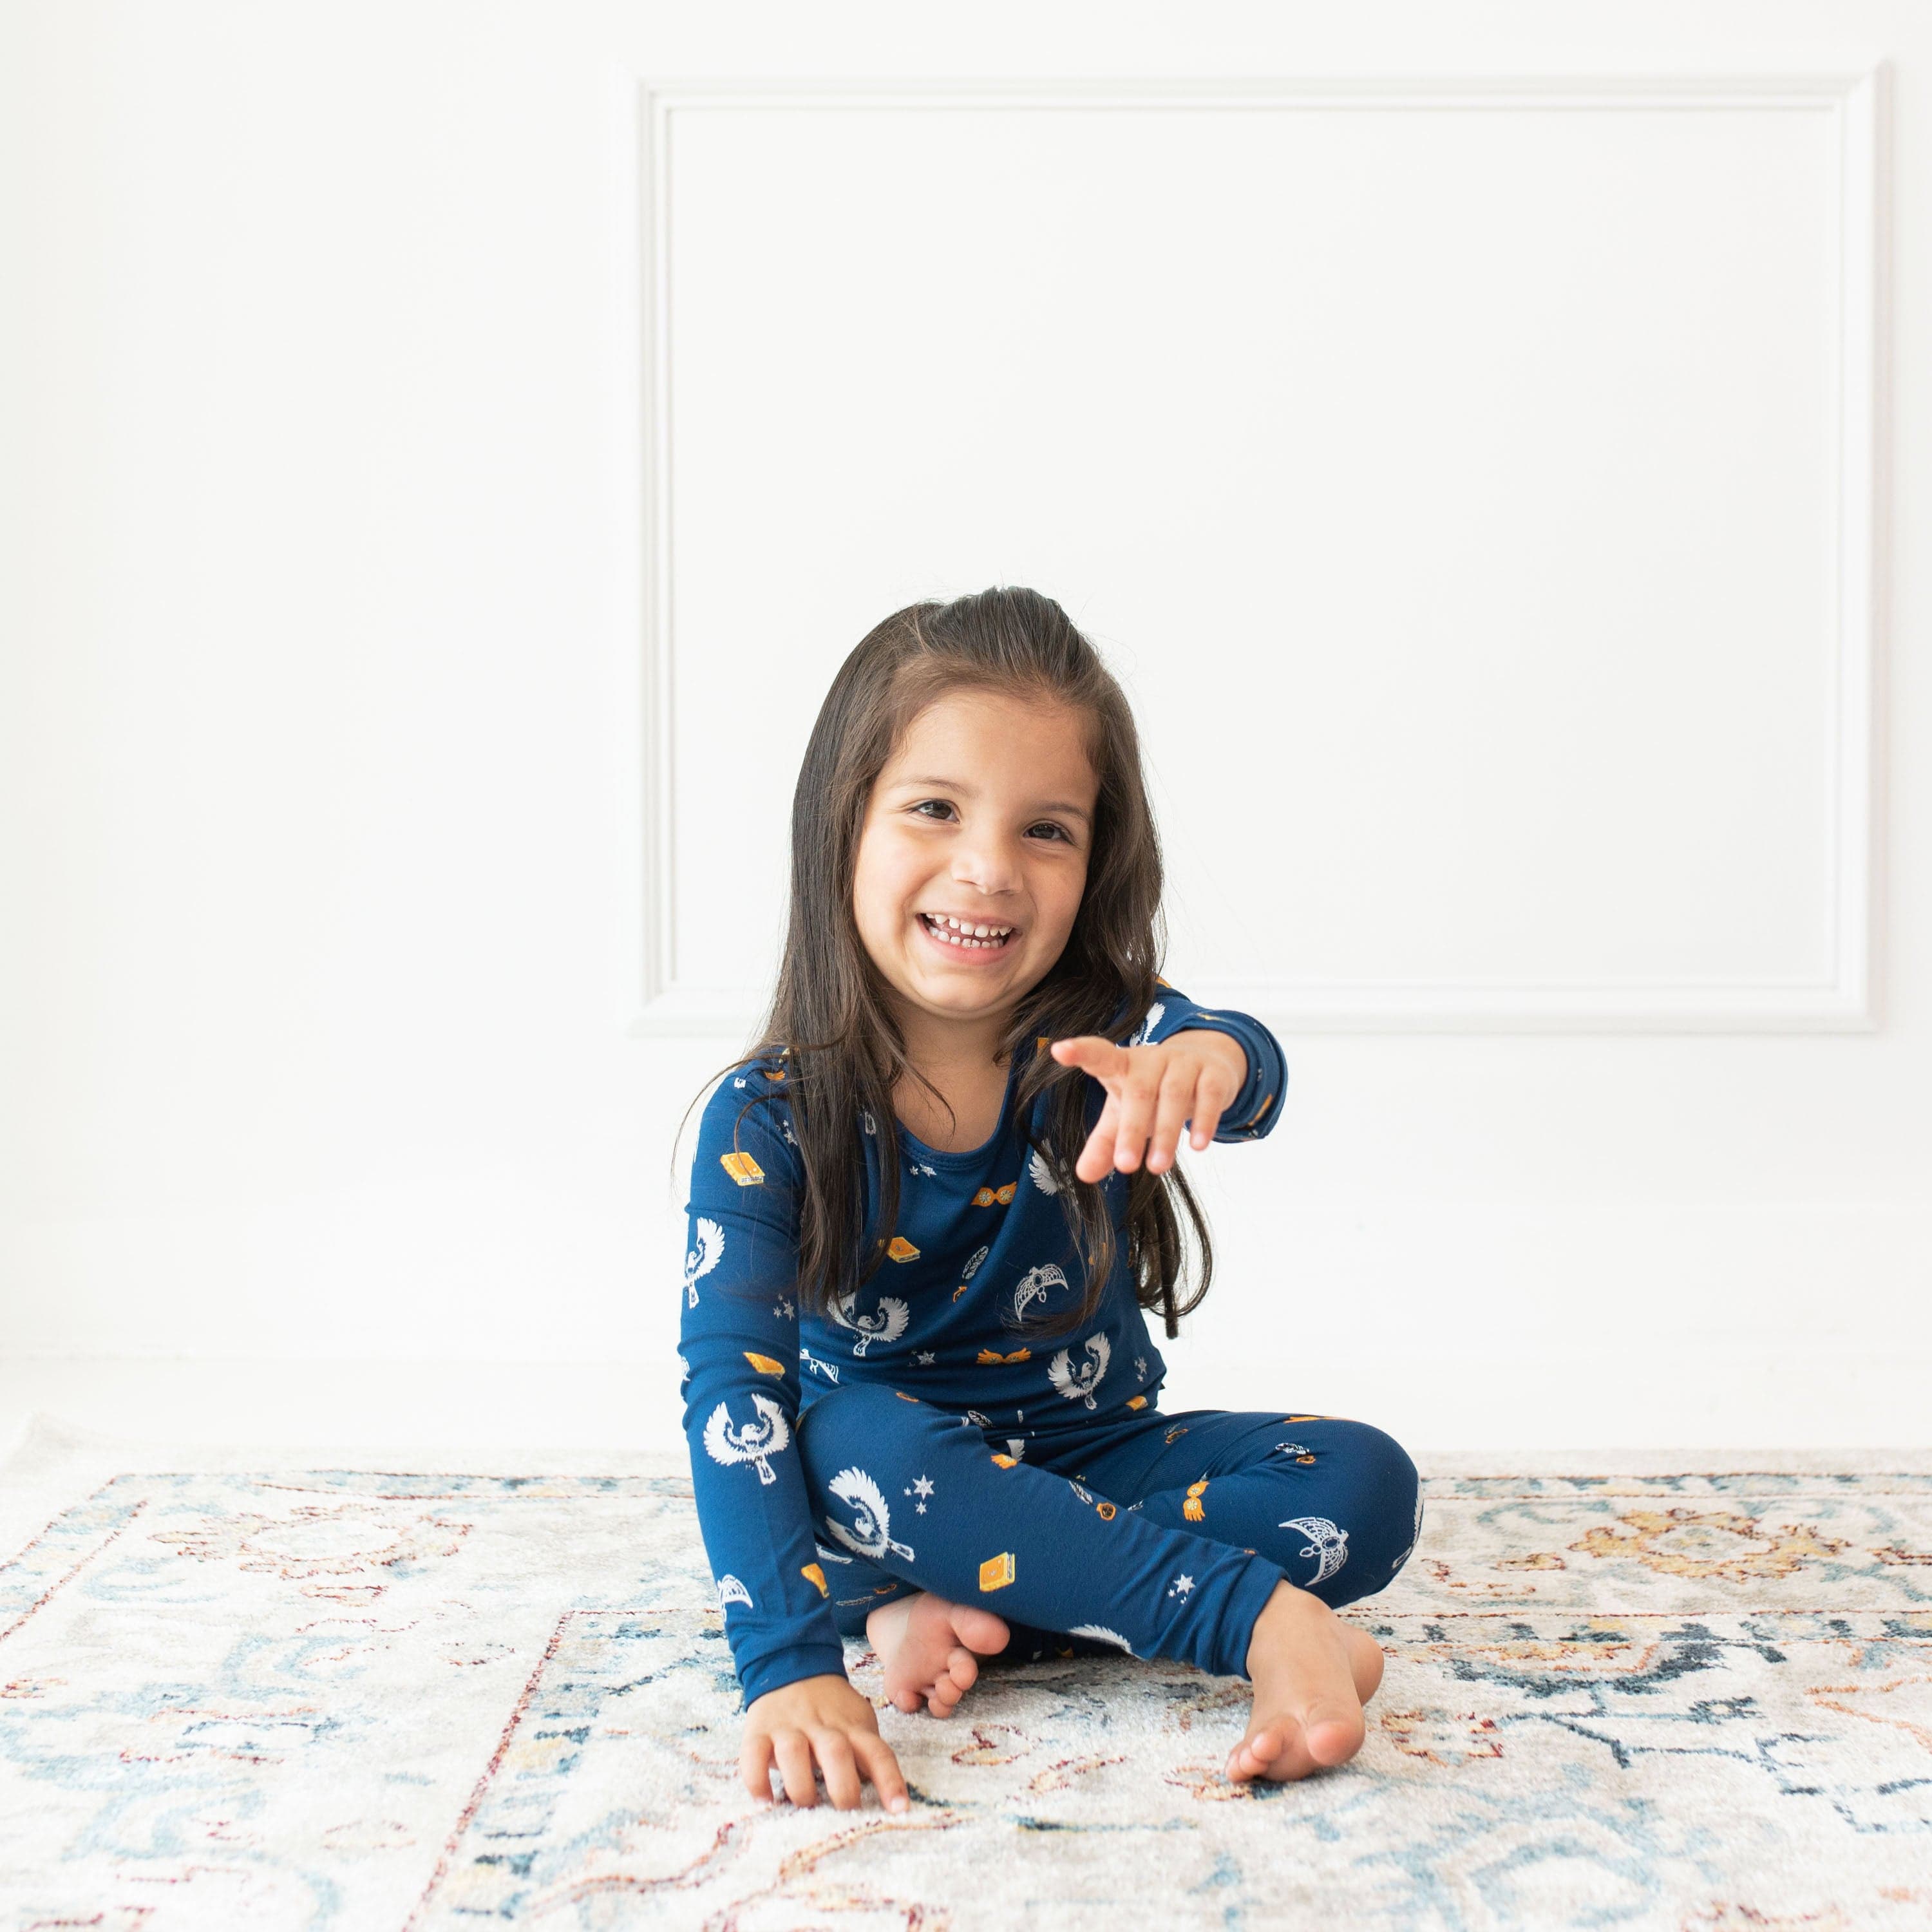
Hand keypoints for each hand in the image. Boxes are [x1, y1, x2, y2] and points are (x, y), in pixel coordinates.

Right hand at [742, 1672, 909, 1812]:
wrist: (790, 1664)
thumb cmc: (830, 1708)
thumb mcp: (855, 1721)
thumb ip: (866, 1753)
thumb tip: (883, 1797)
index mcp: (851, 1726)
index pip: (877, 1752)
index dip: (890, 1780)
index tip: (900, 1809)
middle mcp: (821, 1726)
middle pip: (836, 1752)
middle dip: (843, 1787)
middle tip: (844, 1809)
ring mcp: (788, 1727)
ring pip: (794, 1753)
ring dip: (801, 1785)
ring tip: (805, 1803)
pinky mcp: (759, 1730)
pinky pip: (753, 1755)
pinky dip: (757, 1779)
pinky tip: (765, 1799)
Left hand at [1050, 1031, 1247, 1181]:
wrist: (1207, 1065)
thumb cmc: (1154, 1092)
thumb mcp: (1126, 1114)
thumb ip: (1104, 1142)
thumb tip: (1083, 1175)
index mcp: (1123, 1066)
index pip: (1099, 1055)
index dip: (1081, 1051)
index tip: (1059, 1050)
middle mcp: (1152, 1060)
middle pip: (1139, 1092)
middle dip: (1131, 1130)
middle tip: (1125, 1166)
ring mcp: (1184, 1063)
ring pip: (1174, 1095)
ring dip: (1166, 1133)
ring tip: (1157, 1167)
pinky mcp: (1213, 1073)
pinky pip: (1208, 1095)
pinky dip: (1204, 1120)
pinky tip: (1198, 1146)